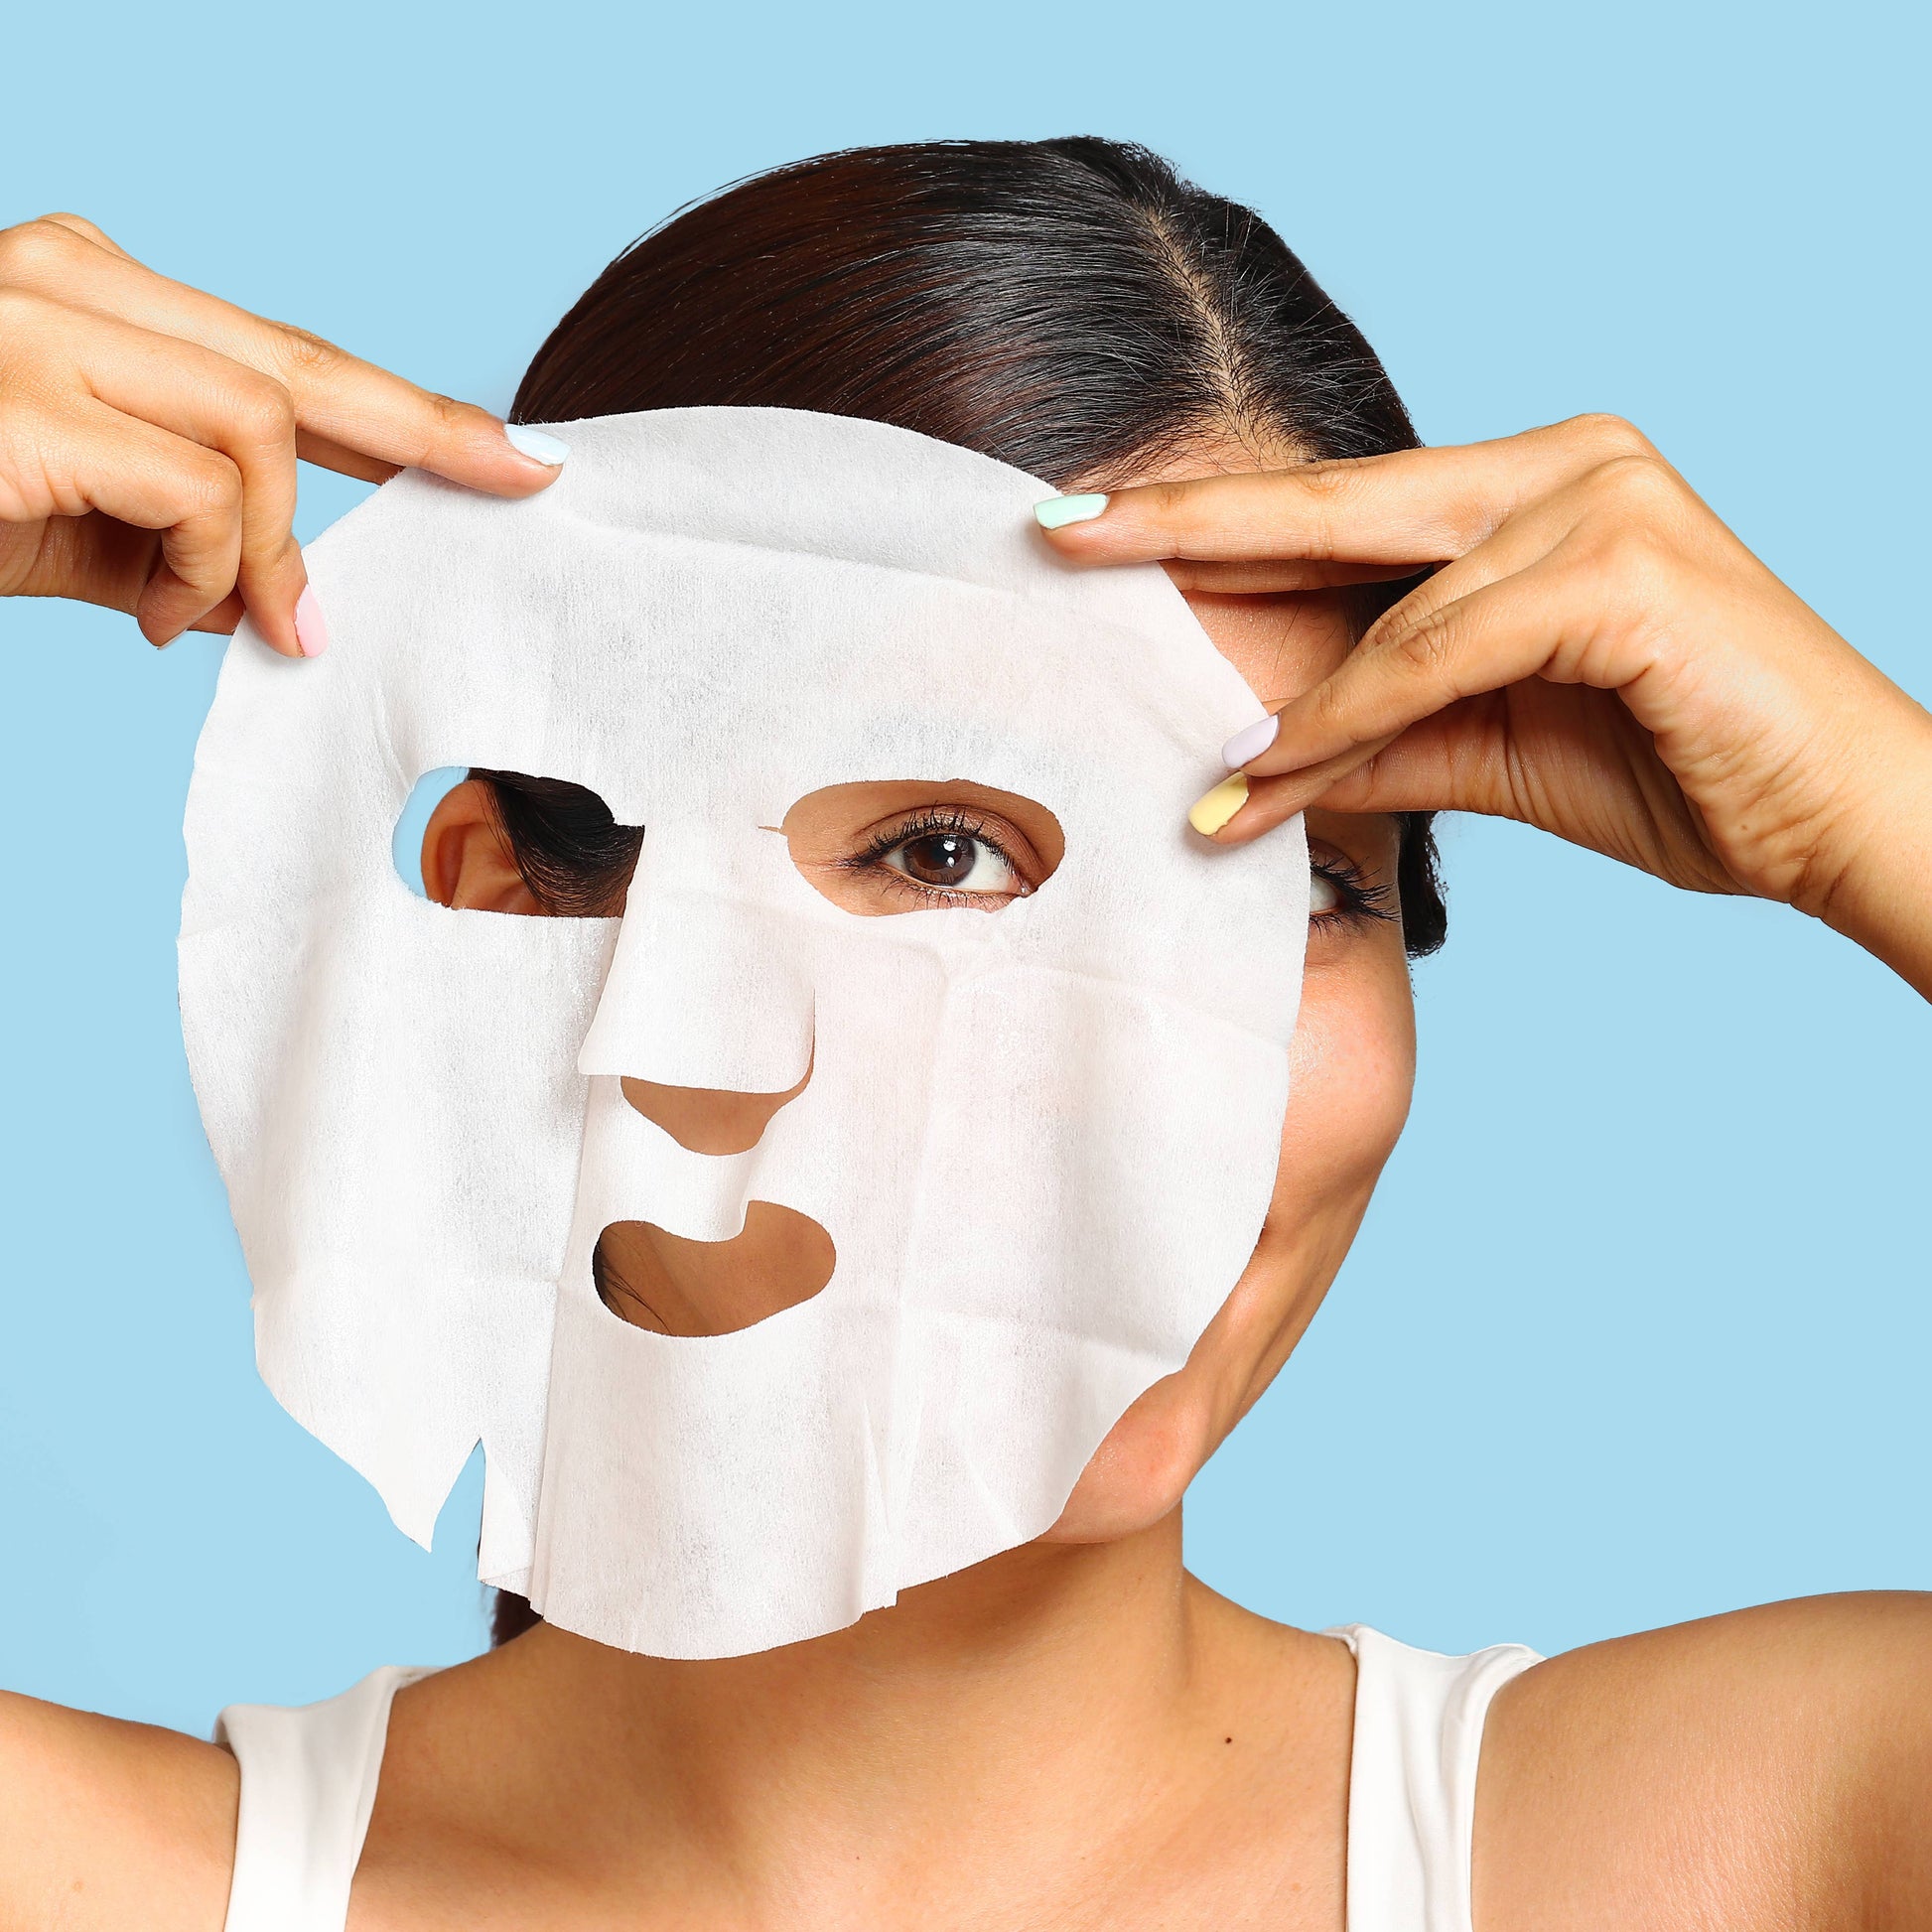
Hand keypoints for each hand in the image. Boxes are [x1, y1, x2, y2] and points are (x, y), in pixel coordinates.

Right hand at [0, 213, 566, 656]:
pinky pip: (197, 489)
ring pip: (257, 426)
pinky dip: (211, 569)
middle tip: (522, 476)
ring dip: (275, 548)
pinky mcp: (21, 397)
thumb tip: (284, 602)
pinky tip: (162, 616)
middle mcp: (66, 277)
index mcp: (86, 289)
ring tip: (249, 621)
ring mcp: (37, 324)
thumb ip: (178, 542)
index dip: (400, 405)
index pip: (274, 349)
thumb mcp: (73, 526)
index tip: (503, 446)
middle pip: (293, 360)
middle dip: (424, 429)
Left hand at [1037, 416, 1931, 995]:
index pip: (1341, 505)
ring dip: (1285, 693)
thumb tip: (1240, 765)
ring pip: (1387, 599)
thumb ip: (1372, 732)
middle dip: (1186, 523)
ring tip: (1198, 772)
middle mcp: (1564, 461)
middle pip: (1335, 501)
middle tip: (1055, 529)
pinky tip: (1280, 766)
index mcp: (1532, 485)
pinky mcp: (1625, 569)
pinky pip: (1444, 647)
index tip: (1092, 528)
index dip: (1213, 521)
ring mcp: (1600, 498)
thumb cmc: (1676, 770)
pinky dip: (1359, 710)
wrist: (1835, 820)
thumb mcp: (1484, 745)